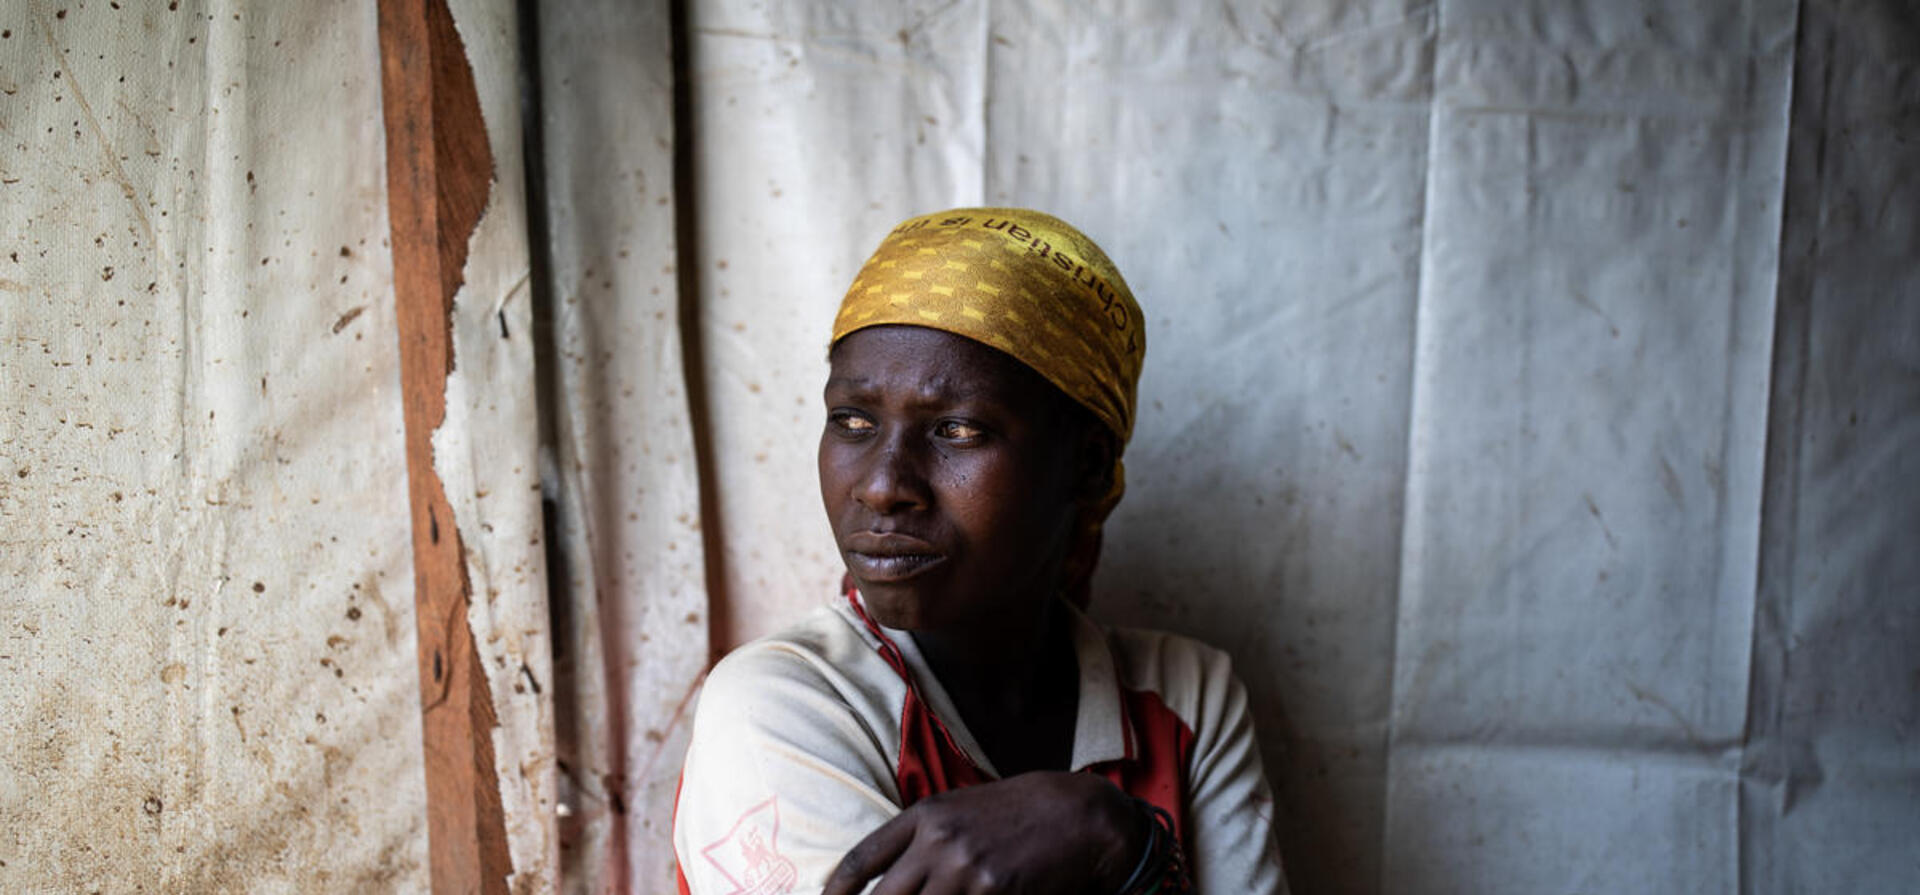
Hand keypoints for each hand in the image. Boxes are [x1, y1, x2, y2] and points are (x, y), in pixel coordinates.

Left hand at [822, 771, 1146, 894]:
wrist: (1080, 814)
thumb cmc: (1022, 812)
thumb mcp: (964, 809)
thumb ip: (925, 839)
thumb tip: (890, 879)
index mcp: (925, 816)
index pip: (861, 861)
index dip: (836, 893)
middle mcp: (937, 841)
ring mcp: (965, 869)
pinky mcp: (994, 892)